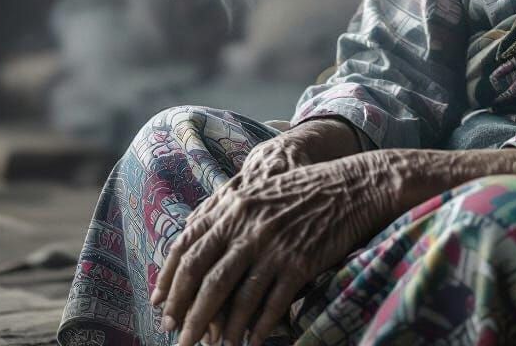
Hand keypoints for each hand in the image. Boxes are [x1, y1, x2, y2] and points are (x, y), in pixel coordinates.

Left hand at [153, 150, 401, 345]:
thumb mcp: (263, 193)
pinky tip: (251, 340)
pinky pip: (270, 305)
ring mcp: (274, 244)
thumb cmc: (308, 189)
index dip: (170, 278)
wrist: (355, 186)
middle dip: (186, 312)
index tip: (160, 303)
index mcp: (236, 204)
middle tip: (177, 335)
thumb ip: (233, 215)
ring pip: (234, 297)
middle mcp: (249, 224)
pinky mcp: (299, 263)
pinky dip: (258, 327)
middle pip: (205, 277)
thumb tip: (203, 248)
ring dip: (219, 329)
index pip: (189, 245)